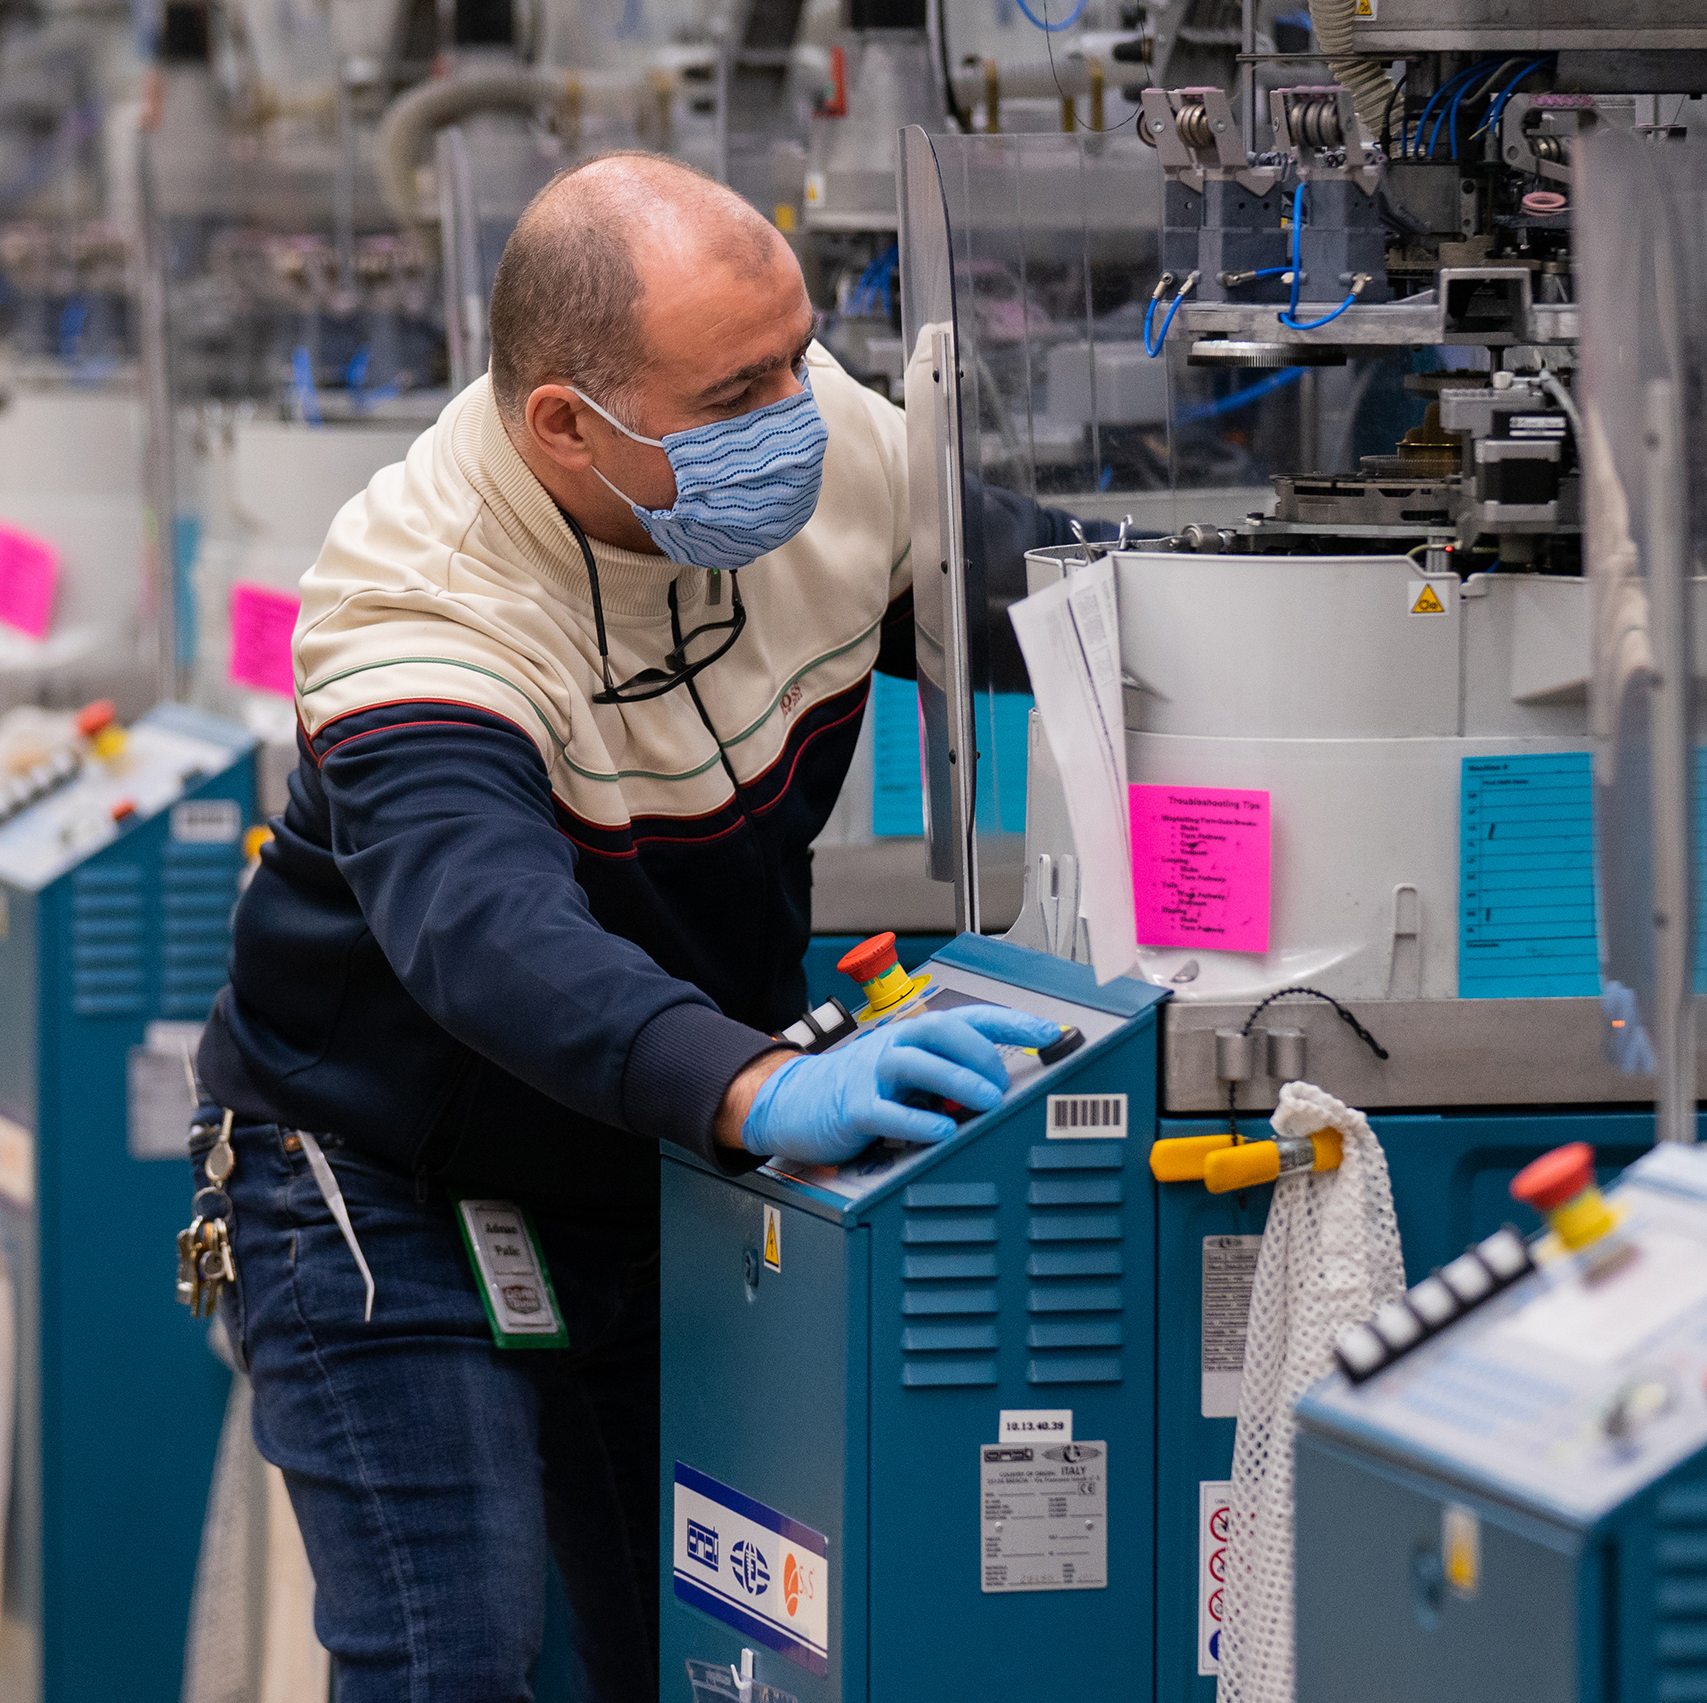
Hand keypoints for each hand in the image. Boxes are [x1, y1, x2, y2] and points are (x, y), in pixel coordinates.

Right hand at [739, 1005, 1064, 1165]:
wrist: (796, 1101)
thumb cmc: (862, 1089)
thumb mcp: (912, 1081)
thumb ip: (951, 1084)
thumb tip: (1001, 1093)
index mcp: (916, 1037)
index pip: (971, 1020)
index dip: (1013, 1023)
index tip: (1051, 1032)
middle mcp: (896, 1045)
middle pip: (944, 1030)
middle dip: (982, 1052)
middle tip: (1004, 1084)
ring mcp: (873, 1073)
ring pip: (917, 1062)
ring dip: (958, 1079)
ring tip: (987, 1101)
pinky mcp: (853, 1107)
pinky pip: (886, 1110)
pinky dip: (916, 1121)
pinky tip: (940, 1133)